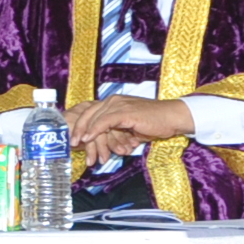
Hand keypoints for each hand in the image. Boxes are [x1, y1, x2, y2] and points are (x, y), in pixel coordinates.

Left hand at [64, 95, 193, 169]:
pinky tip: (88, 138)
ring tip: (78, 142)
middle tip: (72, 141)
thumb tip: (107, 143)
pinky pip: (105, 120)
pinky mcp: (125, 111)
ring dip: (84, 131)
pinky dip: (95, 130)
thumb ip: (116, 131)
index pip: (91, 111)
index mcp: (114, 102)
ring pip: (95, 117)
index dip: (80, 123)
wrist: (172, 118)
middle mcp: (114, 100)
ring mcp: (119, 104)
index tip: (73, 136)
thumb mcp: (130, 127)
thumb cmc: (154, 123)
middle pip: (88, 112)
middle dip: (78, 127)